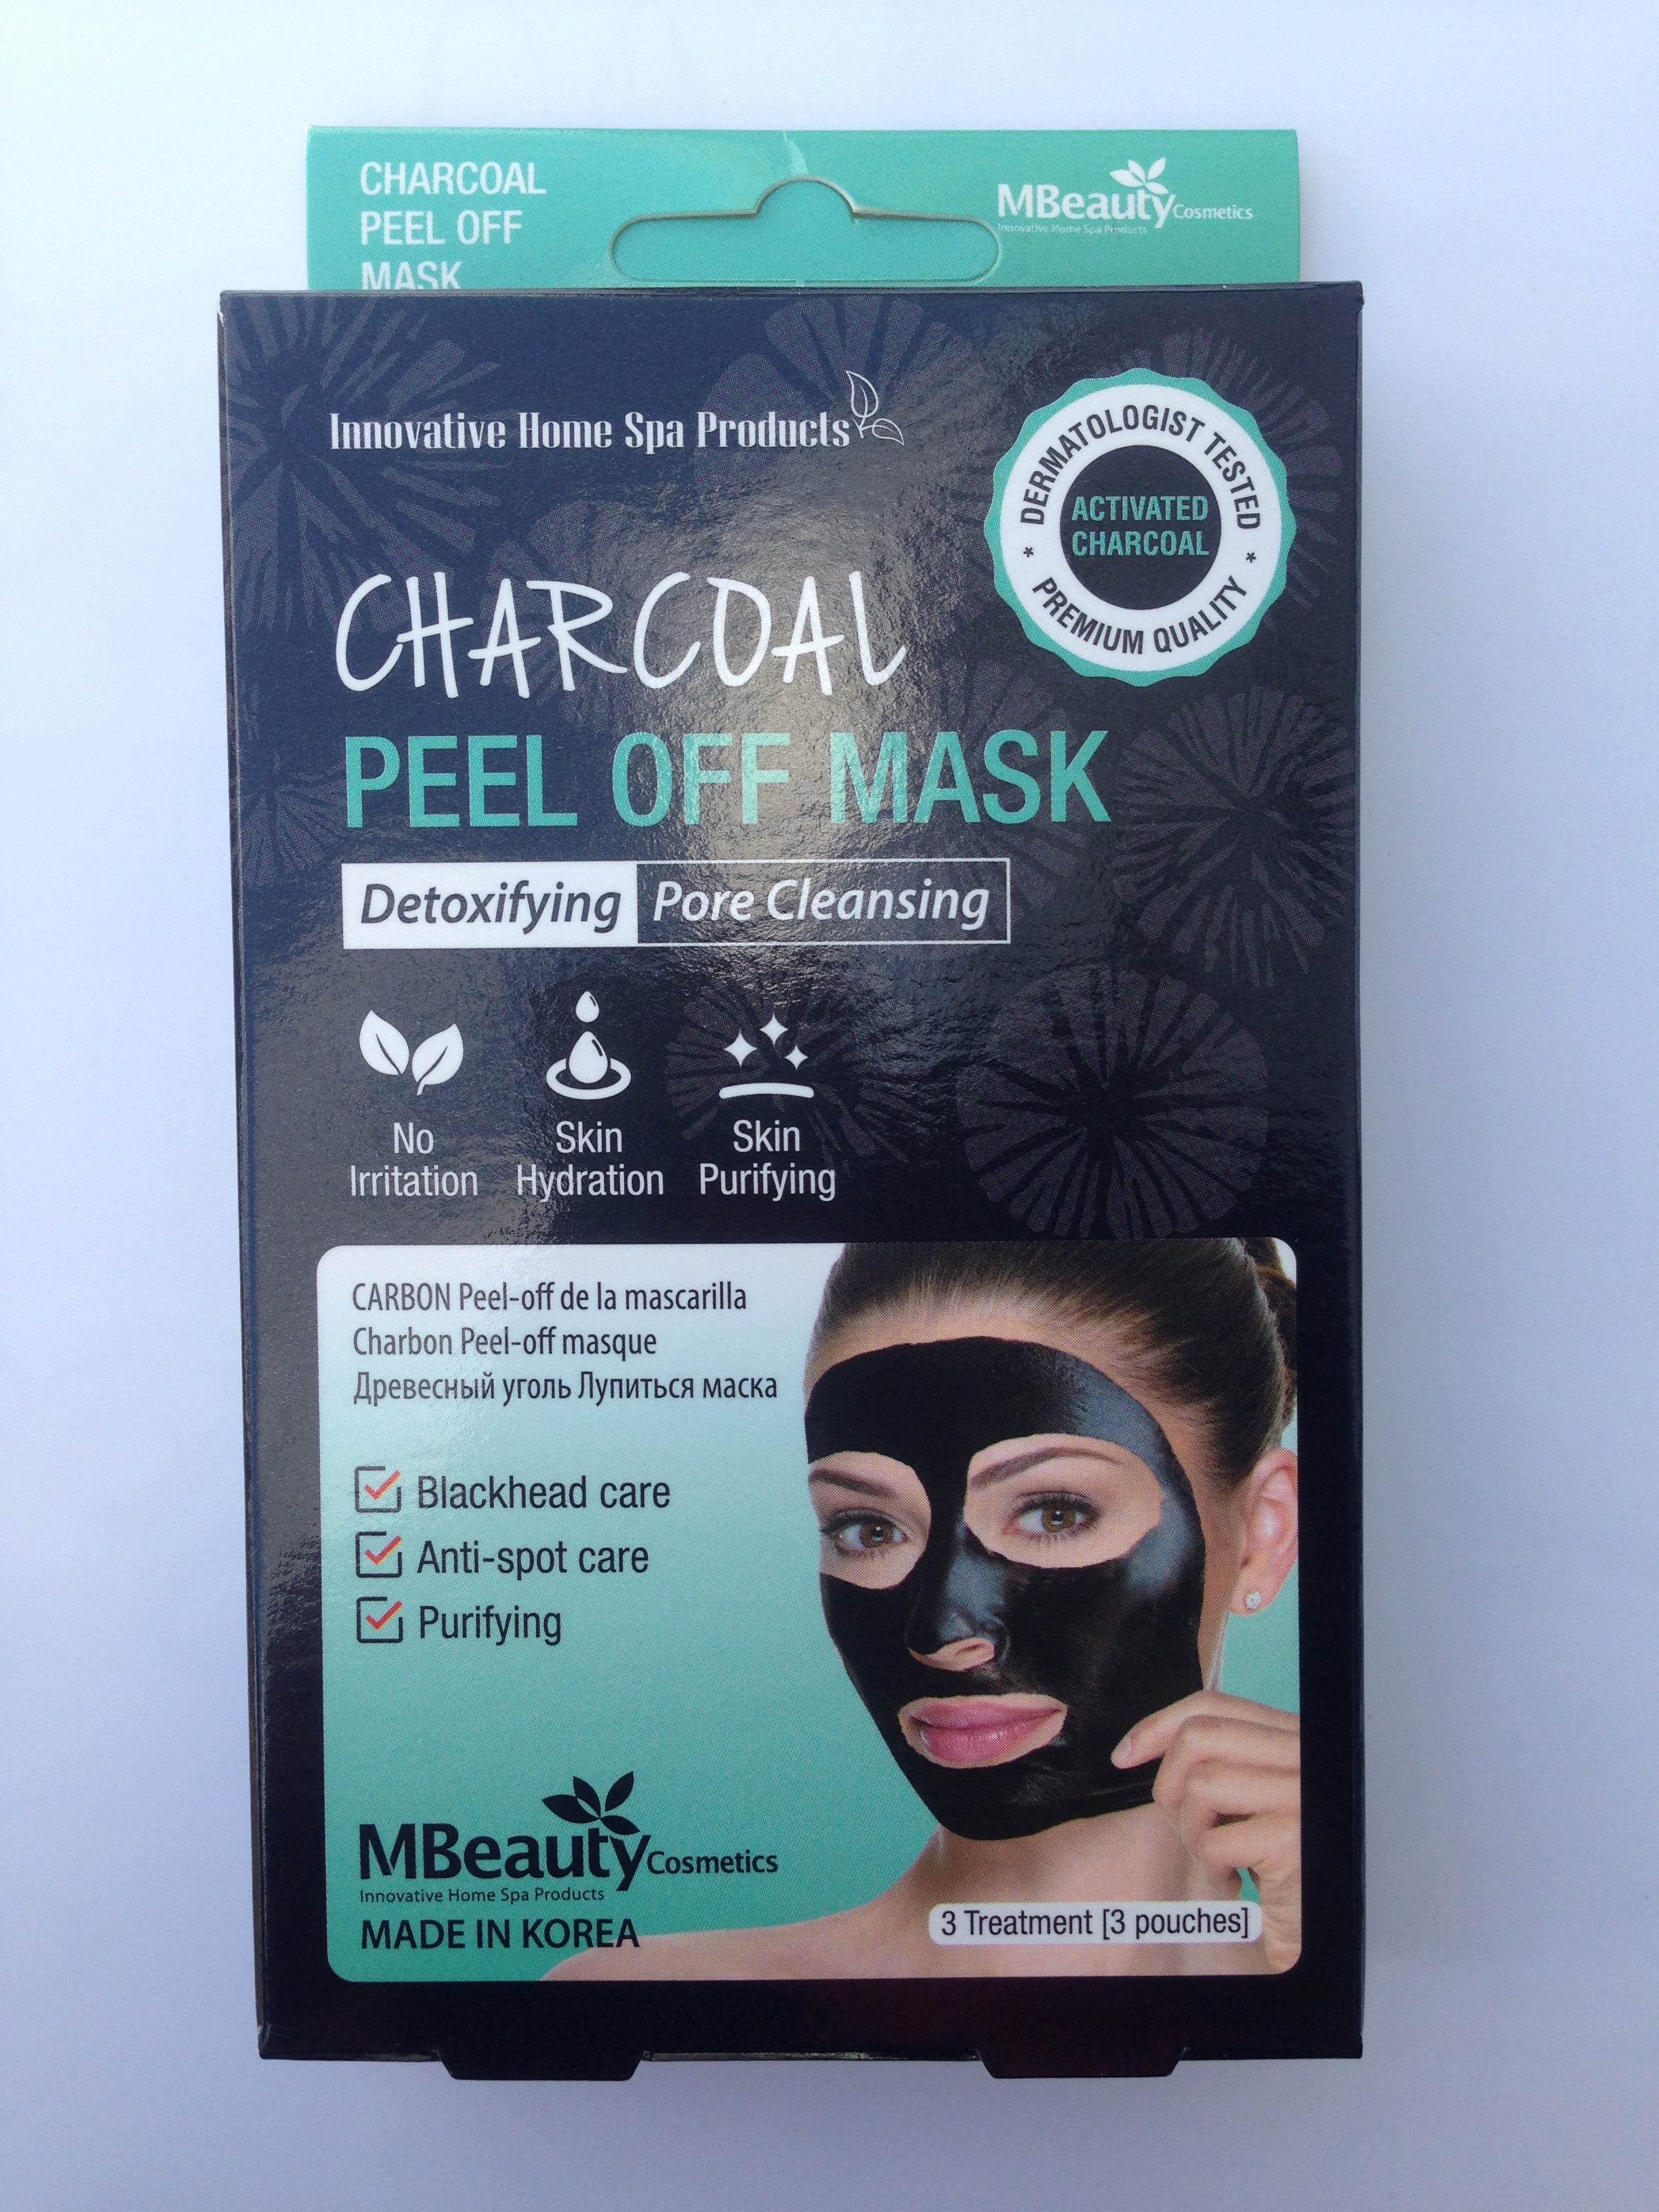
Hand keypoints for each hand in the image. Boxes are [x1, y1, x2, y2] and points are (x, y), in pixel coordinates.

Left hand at [1113, 1690, 1301, 1971]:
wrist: (1315, 1926)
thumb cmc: (1280, 1864)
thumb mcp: (1249, 1797)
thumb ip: (1220, 1761)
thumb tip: (1146, 1744)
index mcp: (1292, 1736)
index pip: (1213, 1705)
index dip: (1159, 1725)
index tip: (1125, 1755)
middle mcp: (1303, 1754)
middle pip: (1199, 1737)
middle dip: (1170, 1783)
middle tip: (1185, 1825)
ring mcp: (1300, 1792)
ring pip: (1201, 1785)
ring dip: (1194, 1832)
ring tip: (1220, 1858)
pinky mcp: (1292, 1837)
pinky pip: (1215, 1840)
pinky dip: (1213, 1867)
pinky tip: (1236, 1881)